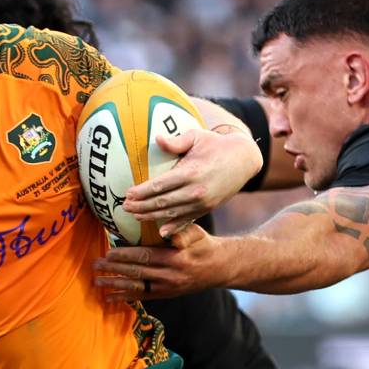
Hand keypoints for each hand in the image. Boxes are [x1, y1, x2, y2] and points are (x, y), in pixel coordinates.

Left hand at [94, 221, 219, 301]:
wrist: (218, 268)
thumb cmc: (203, 245)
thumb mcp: (196, 233)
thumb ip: (180, 231)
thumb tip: (164, 227)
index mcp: (177, 259)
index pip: (146, 256)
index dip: (126, 255)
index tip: (109, 252)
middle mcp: (171, 276)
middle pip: (137, 273)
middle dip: (115, 270)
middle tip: (96, 265)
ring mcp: (167, 288)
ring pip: (137, 288)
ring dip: (115, 285)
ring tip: (97, 282)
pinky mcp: (166, 295)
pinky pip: (142, 298)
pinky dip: (124, 298)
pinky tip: (109, 297)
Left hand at [121, 125, 259, 225]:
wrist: (244, 159)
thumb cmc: (216, 144)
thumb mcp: (197, 136)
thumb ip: (176, 141)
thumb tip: (158, 139)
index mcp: (191, 172)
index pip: (160, 185)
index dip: (141, 191)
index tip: (127, 194)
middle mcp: (196, 190)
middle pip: (162, 202)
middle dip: (141, 206)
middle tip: (124, 207)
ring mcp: (202, 202)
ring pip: (171, 213)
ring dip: (151, 216)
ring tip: (135, 216)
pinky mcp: (207, 208)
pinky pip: (187, 220)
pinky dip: (173, 227)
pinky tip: (160, 232)